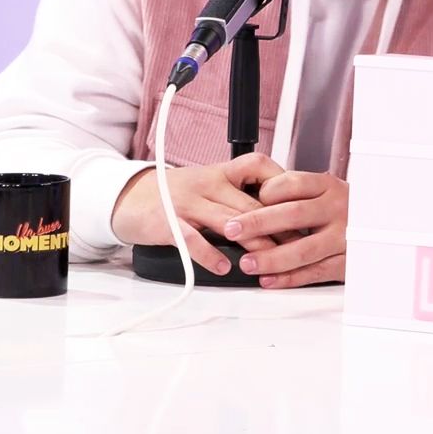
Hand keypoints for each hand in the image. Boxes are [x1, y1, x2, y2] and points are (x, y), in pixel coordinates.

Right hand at [111, 153, 285, 274]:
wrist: (130, 197)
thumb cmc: (177, 194)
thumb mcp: (211, 185)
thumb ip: (240, 194)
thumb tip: (283, 211)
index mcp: (221, 172)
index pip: (259, 166)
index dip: (283, 183)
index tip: (302, 205)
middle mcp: (207, 183)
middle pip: (251, 203)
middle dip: (279, 225)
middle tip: (301, 244)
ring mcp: (188, 203)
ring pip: (230, 221)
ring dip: (254, 243)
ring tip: (271, 260)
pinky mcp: (168, 224)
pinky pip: (192, 240)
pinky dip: (209, 255)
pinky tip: (223, 267)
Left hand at [224, 170, 349, 288]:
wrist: (381, 229)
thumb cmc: (343, 211)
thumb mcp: (324, 193)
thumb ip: (294, 196)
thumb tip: (251, 202)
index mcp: (328, 187)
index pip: (292, 184)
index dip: (265, 193)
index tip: (243, 202)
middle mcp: (337, 209)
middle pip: (293, 214)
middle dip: (258, 223)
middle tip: (231, 229)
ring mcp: (344, 236)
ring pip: (303, 249)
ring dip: (271, 257)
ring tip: (247, 262)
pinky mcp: (347, 261)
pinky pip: (315, 272)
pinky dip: (290, 278)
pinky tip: (269, 279)